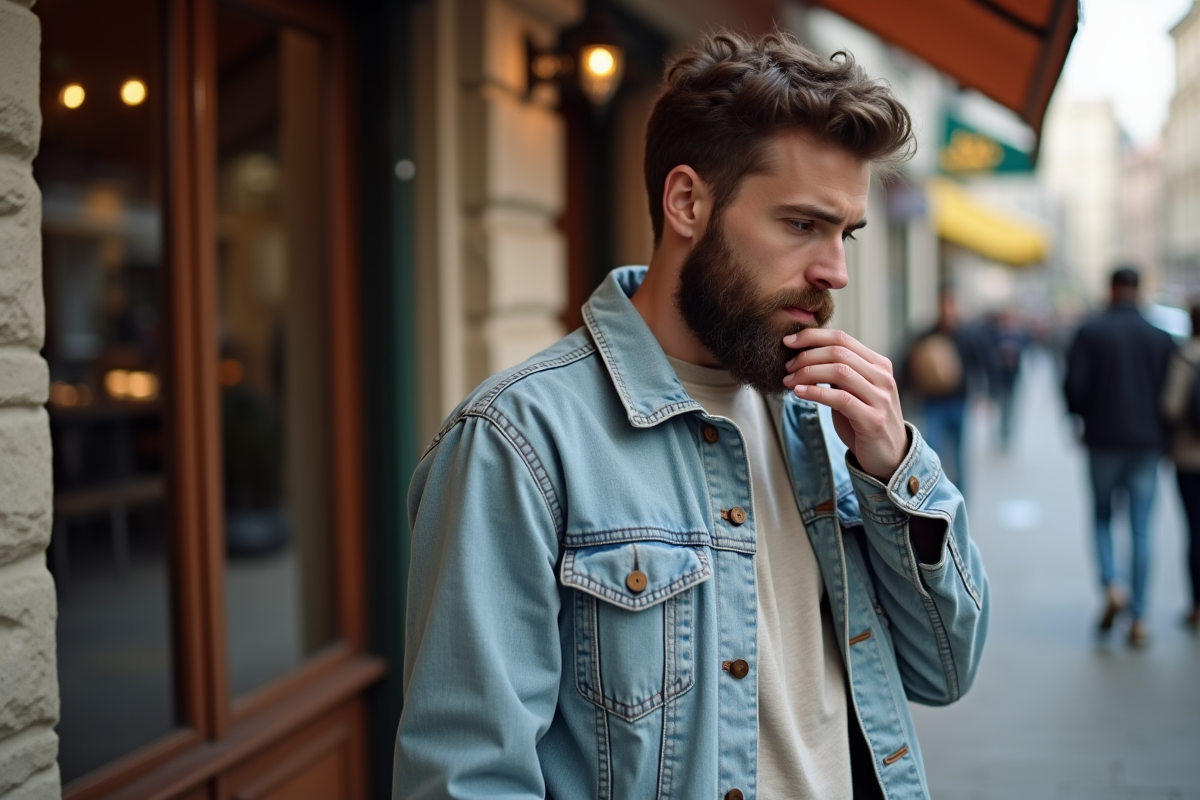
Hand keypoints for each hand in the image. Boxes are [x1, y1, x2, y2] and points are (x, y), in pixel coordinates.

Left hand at [782, 328, 907, 481]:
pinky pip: (840, 399)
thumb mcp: (854, 390)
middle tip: (786, 366)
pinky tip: (799, 393)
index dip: (812, 337)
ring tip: (789, 381)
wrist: (890, 456)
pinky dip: (815, 392)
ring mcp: (880, 398)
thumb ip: (839, 372)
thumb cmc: (864, 421)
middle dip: (806, 356)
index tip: (788, 341)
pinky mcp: (872, 419)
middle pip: (838, 352)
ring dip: (807, 373)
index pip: (842, 339)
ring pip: (839, 371)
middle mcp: (882, 377)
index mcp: (879, 364)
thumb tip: (805, 354)